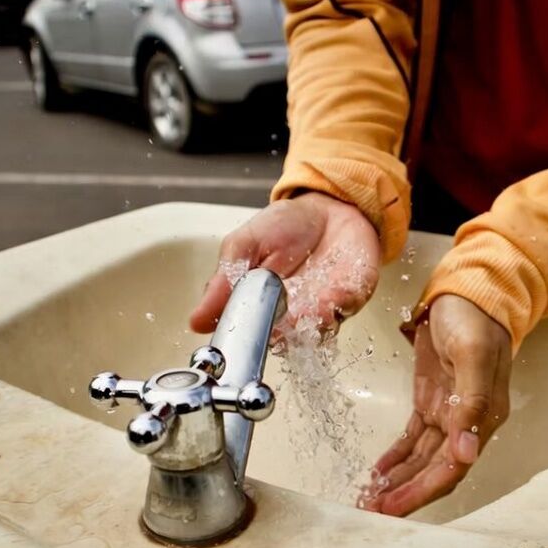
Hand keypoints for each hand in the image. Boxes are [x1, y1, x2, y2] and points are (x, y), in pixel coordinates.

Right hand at [190, 193, 380, 335]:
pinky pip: (344, 308)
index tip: (238, 337)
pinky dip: (337, 304)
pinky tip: (330, 297)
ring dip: (308, 324)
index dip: (245, 340)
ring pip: (314, 332)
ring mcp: (322, 311)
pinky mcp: (351, 298)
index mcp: (260, 310)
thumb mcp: (243, 247)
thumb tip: (196, 321)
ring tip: (300, 312)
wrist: (328, 206)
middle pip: (284, 341)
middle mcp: (291, 318)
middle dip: (279, 334)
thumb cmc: (282, 227)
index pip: (249, 336)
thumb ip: (223, 283)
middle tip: (272, 326)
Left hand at [361, 295, 511, 515]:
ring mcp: (448, 413)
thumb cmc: (475, 319)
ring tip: (369, 500)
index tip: (393, 507)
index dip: (422, 491)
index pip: (452, 468)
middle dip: (405, 494)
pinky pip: (413, 440)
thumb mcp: (472, 355)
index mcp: (483, 416)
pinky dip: (396, 458)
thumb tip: (466, 453)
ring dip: (397, 480)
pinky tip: (378, 473)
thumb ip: (471, 403)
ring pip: (421, 460)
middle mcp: (467, 422)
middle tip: (372, 512)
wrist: (470, 293)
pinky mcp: (432, 402)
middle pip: (434, 471)